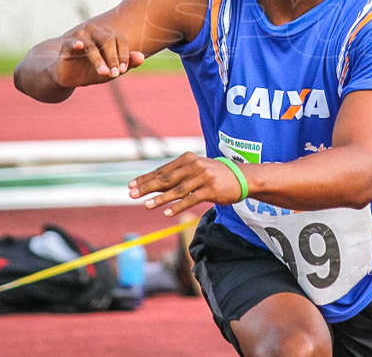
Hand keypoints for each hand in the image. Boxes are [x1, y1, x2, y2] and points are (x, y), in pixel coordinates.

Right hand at [52, 22, 144, 88]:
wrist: (71, 78)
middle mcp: (95, 31)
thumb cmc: (94, 71)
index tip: (123, 70)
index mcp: (108, 34)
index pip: (120, 40)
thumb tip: (142, 57)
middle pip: (108, 40)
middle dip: (113, 59)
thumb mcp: (112, 70)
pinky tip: (80, 46)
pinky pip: (72, 43)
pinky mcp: (67, 45)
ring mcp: (80, 36)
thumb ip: (127, 63)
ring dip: (99, 61)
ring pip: (92, 47)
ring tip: (104, 74)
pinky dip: (76, 44)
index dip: (124, 55)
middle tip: (116, 74)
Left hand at [129, 152, 244, 216]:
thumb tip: (153, 185)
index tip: (130, 186)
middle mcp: (194, 165)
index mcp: (188, 158)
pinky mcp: (210, 190)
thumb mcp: (196, 170)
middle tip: (132, 194)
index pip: (162, 170)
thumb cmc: (215, 175)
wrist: (241, 178)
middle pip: (166, 178)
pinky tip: (167, 212)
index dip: (145, 178)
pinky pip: (191, 199)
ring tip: (146, 205)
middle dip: (147, 187)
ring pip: (177, 190)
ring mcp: (203, 177)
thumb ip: (177, 176)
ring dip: (160, 199)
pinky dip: (178, 206)